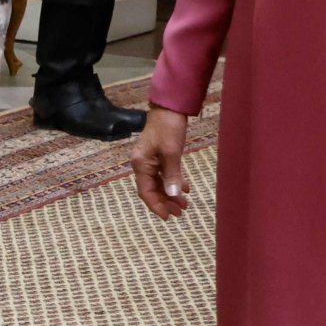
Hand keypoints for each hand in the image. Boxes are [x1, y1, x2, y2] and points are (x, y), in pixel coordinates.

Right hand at [131, 105, 190, 219]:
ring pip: (159, 183)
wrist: (169, 107)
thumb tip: (173, 195)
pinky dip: (173, 182)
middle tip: (181, 212)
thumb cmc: (168, 127)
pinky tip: (185, 188)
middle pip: (152, 189)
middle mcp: (142, 164)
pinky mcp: (158, 156)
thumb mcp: (171, 153)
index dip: (156, 206)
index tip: (168, 217)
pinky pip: (164, 174)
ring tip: (184, 204)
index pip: (146, 192)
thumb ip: (172, 175)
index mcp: (141, 164)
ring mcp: (150, 160)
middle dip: (166, 202)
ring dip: (171, 193)